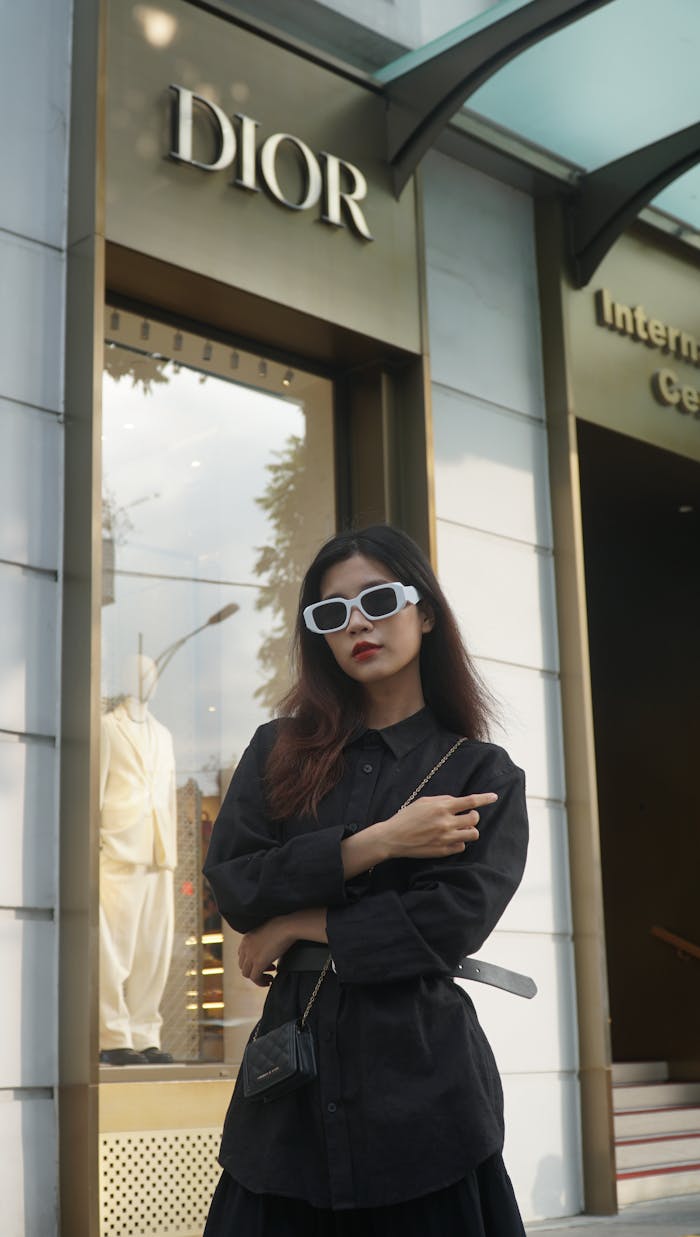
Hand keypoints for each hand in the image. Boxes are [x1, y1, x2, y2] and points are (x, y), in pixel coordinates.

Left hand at [237, 908, 327, 986]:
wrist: (287, 927)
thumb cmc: (282, 926)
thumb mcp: (266, 933)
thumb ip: (261, 941)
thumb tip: (266, 950)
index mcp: (246, 938)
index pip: (242, 956)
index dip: (252, 963)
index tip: (263, 964)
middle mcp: (245, 947)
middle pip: (243, 966)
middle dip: (255, 970)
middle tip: (268, 970)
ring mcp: (250, 955)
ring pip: (247, 974)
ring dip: (258, 977)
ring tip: (269, 977)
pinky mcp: (258, 963)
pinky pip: (255, 978)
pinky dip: (261, 982)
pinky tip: (270, 980)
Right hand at [377, 792, 497, 859]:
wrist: (393, 838)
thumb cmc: (407, 817)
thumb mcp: (424, 801)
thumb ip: (443, 800)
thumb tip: (458, 802)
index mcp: (442, 807)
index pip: (471, 801)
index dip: (485, 798)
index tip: (494, 797)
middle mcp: (446, 822)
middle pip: (475, 819)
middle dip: (474, 816)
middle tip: (466, 816)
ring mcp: (445, 838)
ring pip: (472, 834)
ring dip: (469, 830)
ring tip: (460, 828)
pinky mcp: (443, 851)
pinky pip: (462, 847)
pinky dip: (459, 842)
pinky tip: (450, 839)